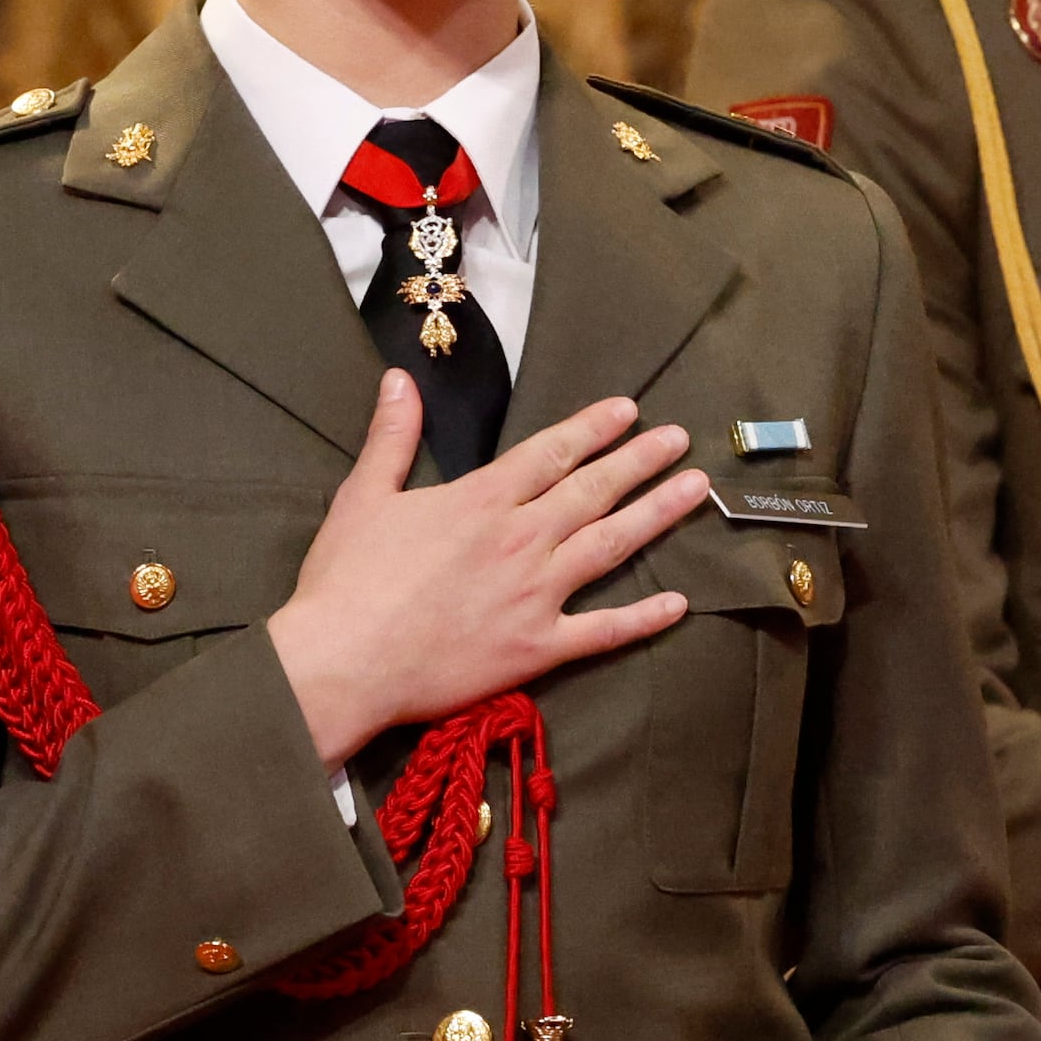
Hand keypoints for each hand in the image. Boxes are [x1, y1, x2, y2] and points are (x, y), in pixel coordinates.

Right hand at [265, 378, 713, 767]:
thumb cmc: (347, 582)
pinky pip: (603, 630)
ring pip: (611, 546)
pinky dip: (643, 618)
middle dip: (640, 460)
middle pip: (594, 490)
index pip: (551, 453)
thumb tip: (402, 378)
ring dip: (656, 514)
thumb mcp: (363, 496)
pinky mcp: (539, 648)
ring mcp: (537, 594)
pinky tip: (678, 603)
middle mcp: (521, 539)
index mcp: (482, 501)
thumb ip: (392, 436)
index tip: (628, 410)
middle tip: (680, 439)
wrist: (345, 662)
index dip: (592, 428)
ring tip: (695, 490)